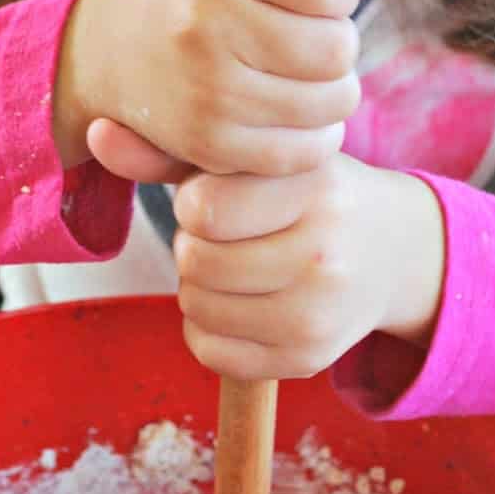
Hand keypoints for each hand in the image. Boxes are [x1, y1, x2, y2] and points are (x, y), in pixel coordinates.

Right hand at [55, 0, 417, 179]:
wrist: (117, 53)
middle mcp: (202, 15)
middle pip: (337, 49)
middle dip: (337, 47)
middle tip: (303, 43)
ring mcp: (202, 84)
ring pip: (329, 102)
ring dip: (330, 94)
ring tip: (298, 77)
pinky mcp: (205, 142)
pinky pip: (302, 150)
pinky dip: (311, 137)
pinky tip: (288, 115)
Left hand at [172, 155, 445, 379]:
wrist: (395, 250)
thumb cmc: (304, 194)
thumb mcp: (257, 161)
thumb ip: (173, 152)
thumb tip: (99, 134)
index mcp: (314, 187)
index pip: (202, 209)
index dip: (193, 203)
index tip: (217, 198)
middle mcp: (325, 253)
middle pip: (195, 262)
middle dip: (193, 246)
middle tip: (223, 237)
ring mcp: (320, 314)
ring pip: (198, 309)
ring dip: (198, 287)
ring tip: (231, 267)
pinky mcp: (309, 359)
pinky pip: (212, 353)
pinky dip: (207, 329)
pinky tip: (237, 304)